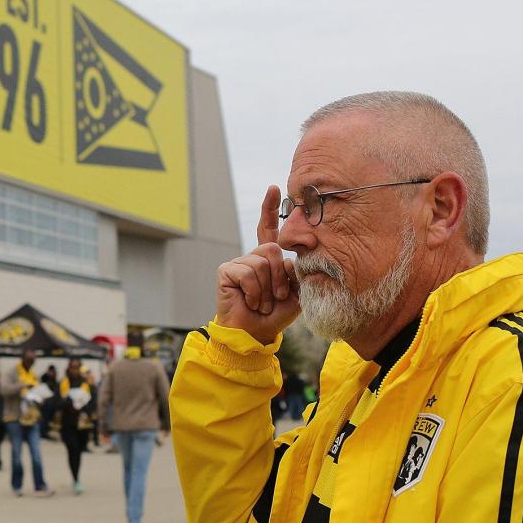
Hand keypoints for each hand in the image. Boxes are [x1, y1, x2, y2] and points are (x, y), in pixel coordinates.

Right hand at [215, 185, 299, 344]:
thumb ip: (297, 272)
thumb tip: (290, 257)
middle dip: (279, 277)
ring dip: (267, 289)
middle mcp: (251, 257)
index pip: (268, 229)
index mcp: (268, 259)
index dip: (270, 209)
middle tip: (276, 298)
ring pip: (261, 262)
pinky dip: (254, 292)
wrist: (254, 334)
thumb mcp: (296, 293)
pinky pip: (247, 273)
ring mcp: (238, 263)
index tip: (274, 188)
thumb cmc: (275, 315)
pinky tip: (250, 301)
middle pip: (271, 249)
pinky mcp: (226, 271)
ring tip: (261, 303)